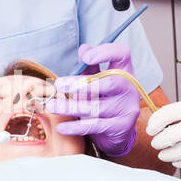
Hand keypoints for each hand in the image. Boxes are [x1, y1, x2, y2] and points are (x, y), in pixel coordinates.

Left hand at [45, 43, 141, 157]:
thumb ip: (90, 67)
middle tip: (58, 85)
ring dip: (70, 106)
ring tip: (51, 106)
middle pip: (108, 83)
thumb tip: (84, 48)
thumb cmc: (104, 99)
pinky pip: (94, 126)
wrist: (118, 131)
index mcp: (124, 71)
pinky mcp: (121, 127)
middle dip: (80, 84)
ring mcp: (127, 108)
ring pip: (96, 107)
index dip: (105, 53)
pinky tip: (61, 127)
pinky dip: (75, 127)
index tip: (86, 58)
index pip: (122, 54)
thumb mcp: (97, 80)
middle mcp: (129, 88)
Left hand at [147, 90, 180, 168]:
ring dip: (166, 154)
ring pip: (177, 152)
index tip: (151, 128)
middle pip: (167, 137)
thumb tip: (161, 123)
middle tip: (157, 142)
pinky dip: (180, 161)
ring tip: (164, 153)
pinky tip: (178, 158)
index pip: (165, 115)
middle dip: (158, 141)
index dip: (153, 124)